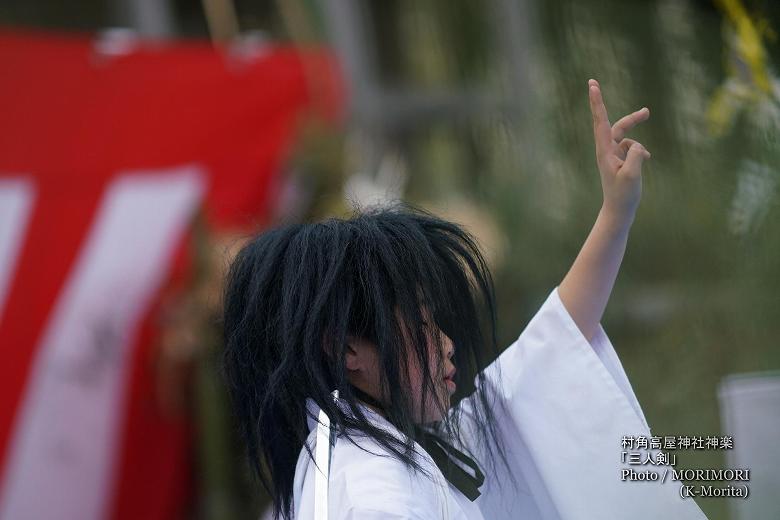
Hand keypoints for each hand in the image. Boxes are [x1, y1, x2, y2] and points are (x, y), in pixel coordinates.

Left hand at [588, 78, 650, 220]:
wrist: (618, 211)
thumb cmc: (623, 195)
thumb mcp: (632, 175)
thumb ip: (635, 155)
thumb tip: (637, 145)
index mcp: (604, 151)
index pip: (601, 121)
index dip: (597, 102)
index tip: (592, 84)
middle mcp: (606, 151)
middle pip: (618, 127)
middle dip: (633, 119)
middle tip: (647, 112)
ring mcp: (612, 156)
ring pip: (627, 138)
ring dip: (639, 141)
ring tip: (646, 150)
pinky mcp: (620, 161)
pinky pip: (633, 149)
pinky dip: (641, 152)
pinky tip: (647, 159)